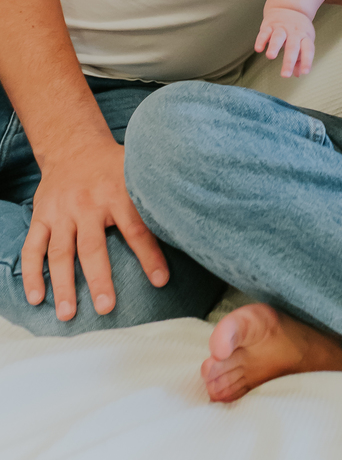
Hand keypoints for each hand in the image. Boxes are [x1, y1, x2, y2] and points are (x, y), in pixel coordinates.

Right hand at [22, 133, 168, 320]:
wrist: (73, 146)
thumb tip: (192, 216)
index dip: (149, 255)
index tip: (160, 281)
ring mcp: (61, 212)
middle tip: (106, 308)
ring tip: (68, 314)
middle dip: (99, 279)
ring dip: (63, 285)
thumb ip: (155, 195)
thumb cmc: (113, 166)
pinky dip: (31, 274)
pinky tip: (36, 298)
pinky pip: (33, 247)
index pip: (137, 228)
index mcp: (118, 193)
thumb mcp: (136, 171)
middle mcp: (87, 204)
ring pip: (61, 252)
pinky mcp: (41, 216)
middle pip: (93, 246)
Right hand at [255, 6, 316, 77]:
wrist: (289, 6)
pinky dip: (261, 40)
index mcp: (305, 37)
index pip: (308, 49)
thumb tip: (298, 74)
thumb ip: (301, 59)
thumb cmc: (298, 29)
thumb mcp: (304, 41)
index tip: (305, 72)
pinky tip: (258, 49)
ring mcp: (281, 27)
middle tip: (285, 75)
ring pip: (278, 37)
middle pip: (293, 46)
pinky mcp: (269, 24)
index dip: (307, 61)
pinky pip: (264, 32)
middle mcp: (294, 32)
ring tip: (271, 56)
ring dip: (274, 47)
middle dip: (289, 61)